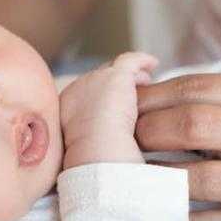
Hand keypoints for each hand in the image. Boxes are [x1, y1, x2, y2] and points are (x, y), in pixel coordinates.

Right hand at [59, 51, 156, 168]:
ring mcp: (96, 80)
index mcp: (68, 108)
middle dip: (115, 85)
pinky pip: (131, 61)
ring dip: (130, 75)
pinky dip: (142, 61)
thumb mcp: (85, 149)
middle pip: (99, 80)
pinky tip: (153, 63)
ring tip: (145, 79)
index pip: (87, 96)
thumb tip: (105, 146)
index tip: (113, 105)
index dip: (101, 97)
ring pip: (115, 70)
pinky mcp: (117, 76)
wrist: (96, 150)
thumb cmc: (92, 160)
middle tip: (132, 91)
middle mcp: (78, 89)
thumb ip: (93, 139)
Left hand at [135, 73, 220, 220]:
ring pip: (203, 179)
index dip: (152, 99)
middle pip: (195, 126)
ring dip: (159, 180)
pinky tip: (163, 215)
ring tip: (136, 180)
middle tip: (125, 145)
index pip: (199, 88)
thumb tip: (150, 96)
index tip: (125, 110)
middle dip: (148, 134)